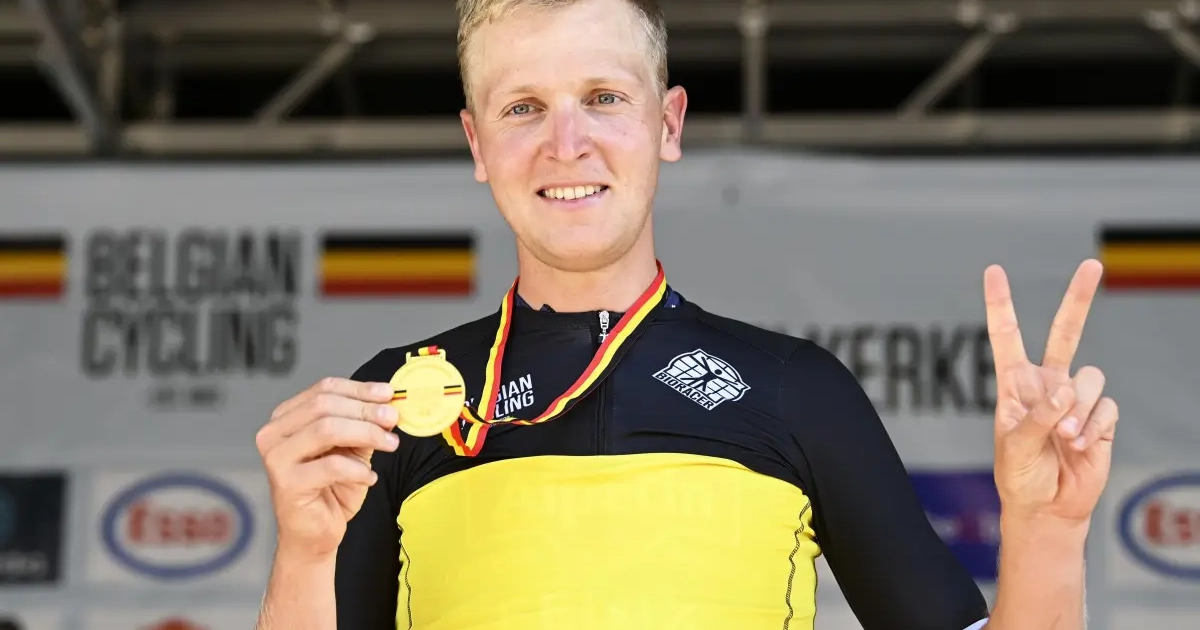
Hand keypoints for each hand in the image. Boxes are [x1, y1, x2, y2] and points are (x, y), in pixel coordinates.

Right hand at [256, 377, 400, 558]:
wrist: (313, 534)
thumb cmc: (329, 491)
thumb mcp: (351, 450)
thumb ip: (364, 426)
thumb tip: (388, 405)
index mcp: (286, 418)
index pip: (324, 389)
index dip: (359, 389)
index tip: (388, 394)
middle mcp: (274, 434)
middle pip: (324, 405)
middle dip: (365, 410)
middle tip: (392, 418)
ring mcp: (277, 458)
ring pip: (326, 429)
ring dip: (365, 433)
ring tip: (390, 444)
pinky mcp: (287, 483)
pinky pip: (331, 465)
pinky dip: (358, 469)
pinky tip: (369, 477)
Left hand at [984, 259, 1118, 525]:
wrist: (1048, 507)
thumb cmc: (1020, 476)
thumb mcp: (1016, 447)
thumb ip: (1038, 417)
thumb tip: (1063, 393)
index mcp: (1015, 384)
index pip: (1007, 336)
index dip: (1001, 304)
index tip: (994, 271)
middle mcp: (1047, 384)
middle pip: (1066, 333)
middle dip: (1079, 299)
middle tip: (1092, 265)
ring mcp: (1075, 399)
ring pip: (1089, 377)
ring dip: (1078, 408)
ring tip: (1064, 437)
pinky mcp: (1100, 418)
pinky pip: (1106, 407)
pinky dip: (1093, 427)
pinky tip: (1080, 446)